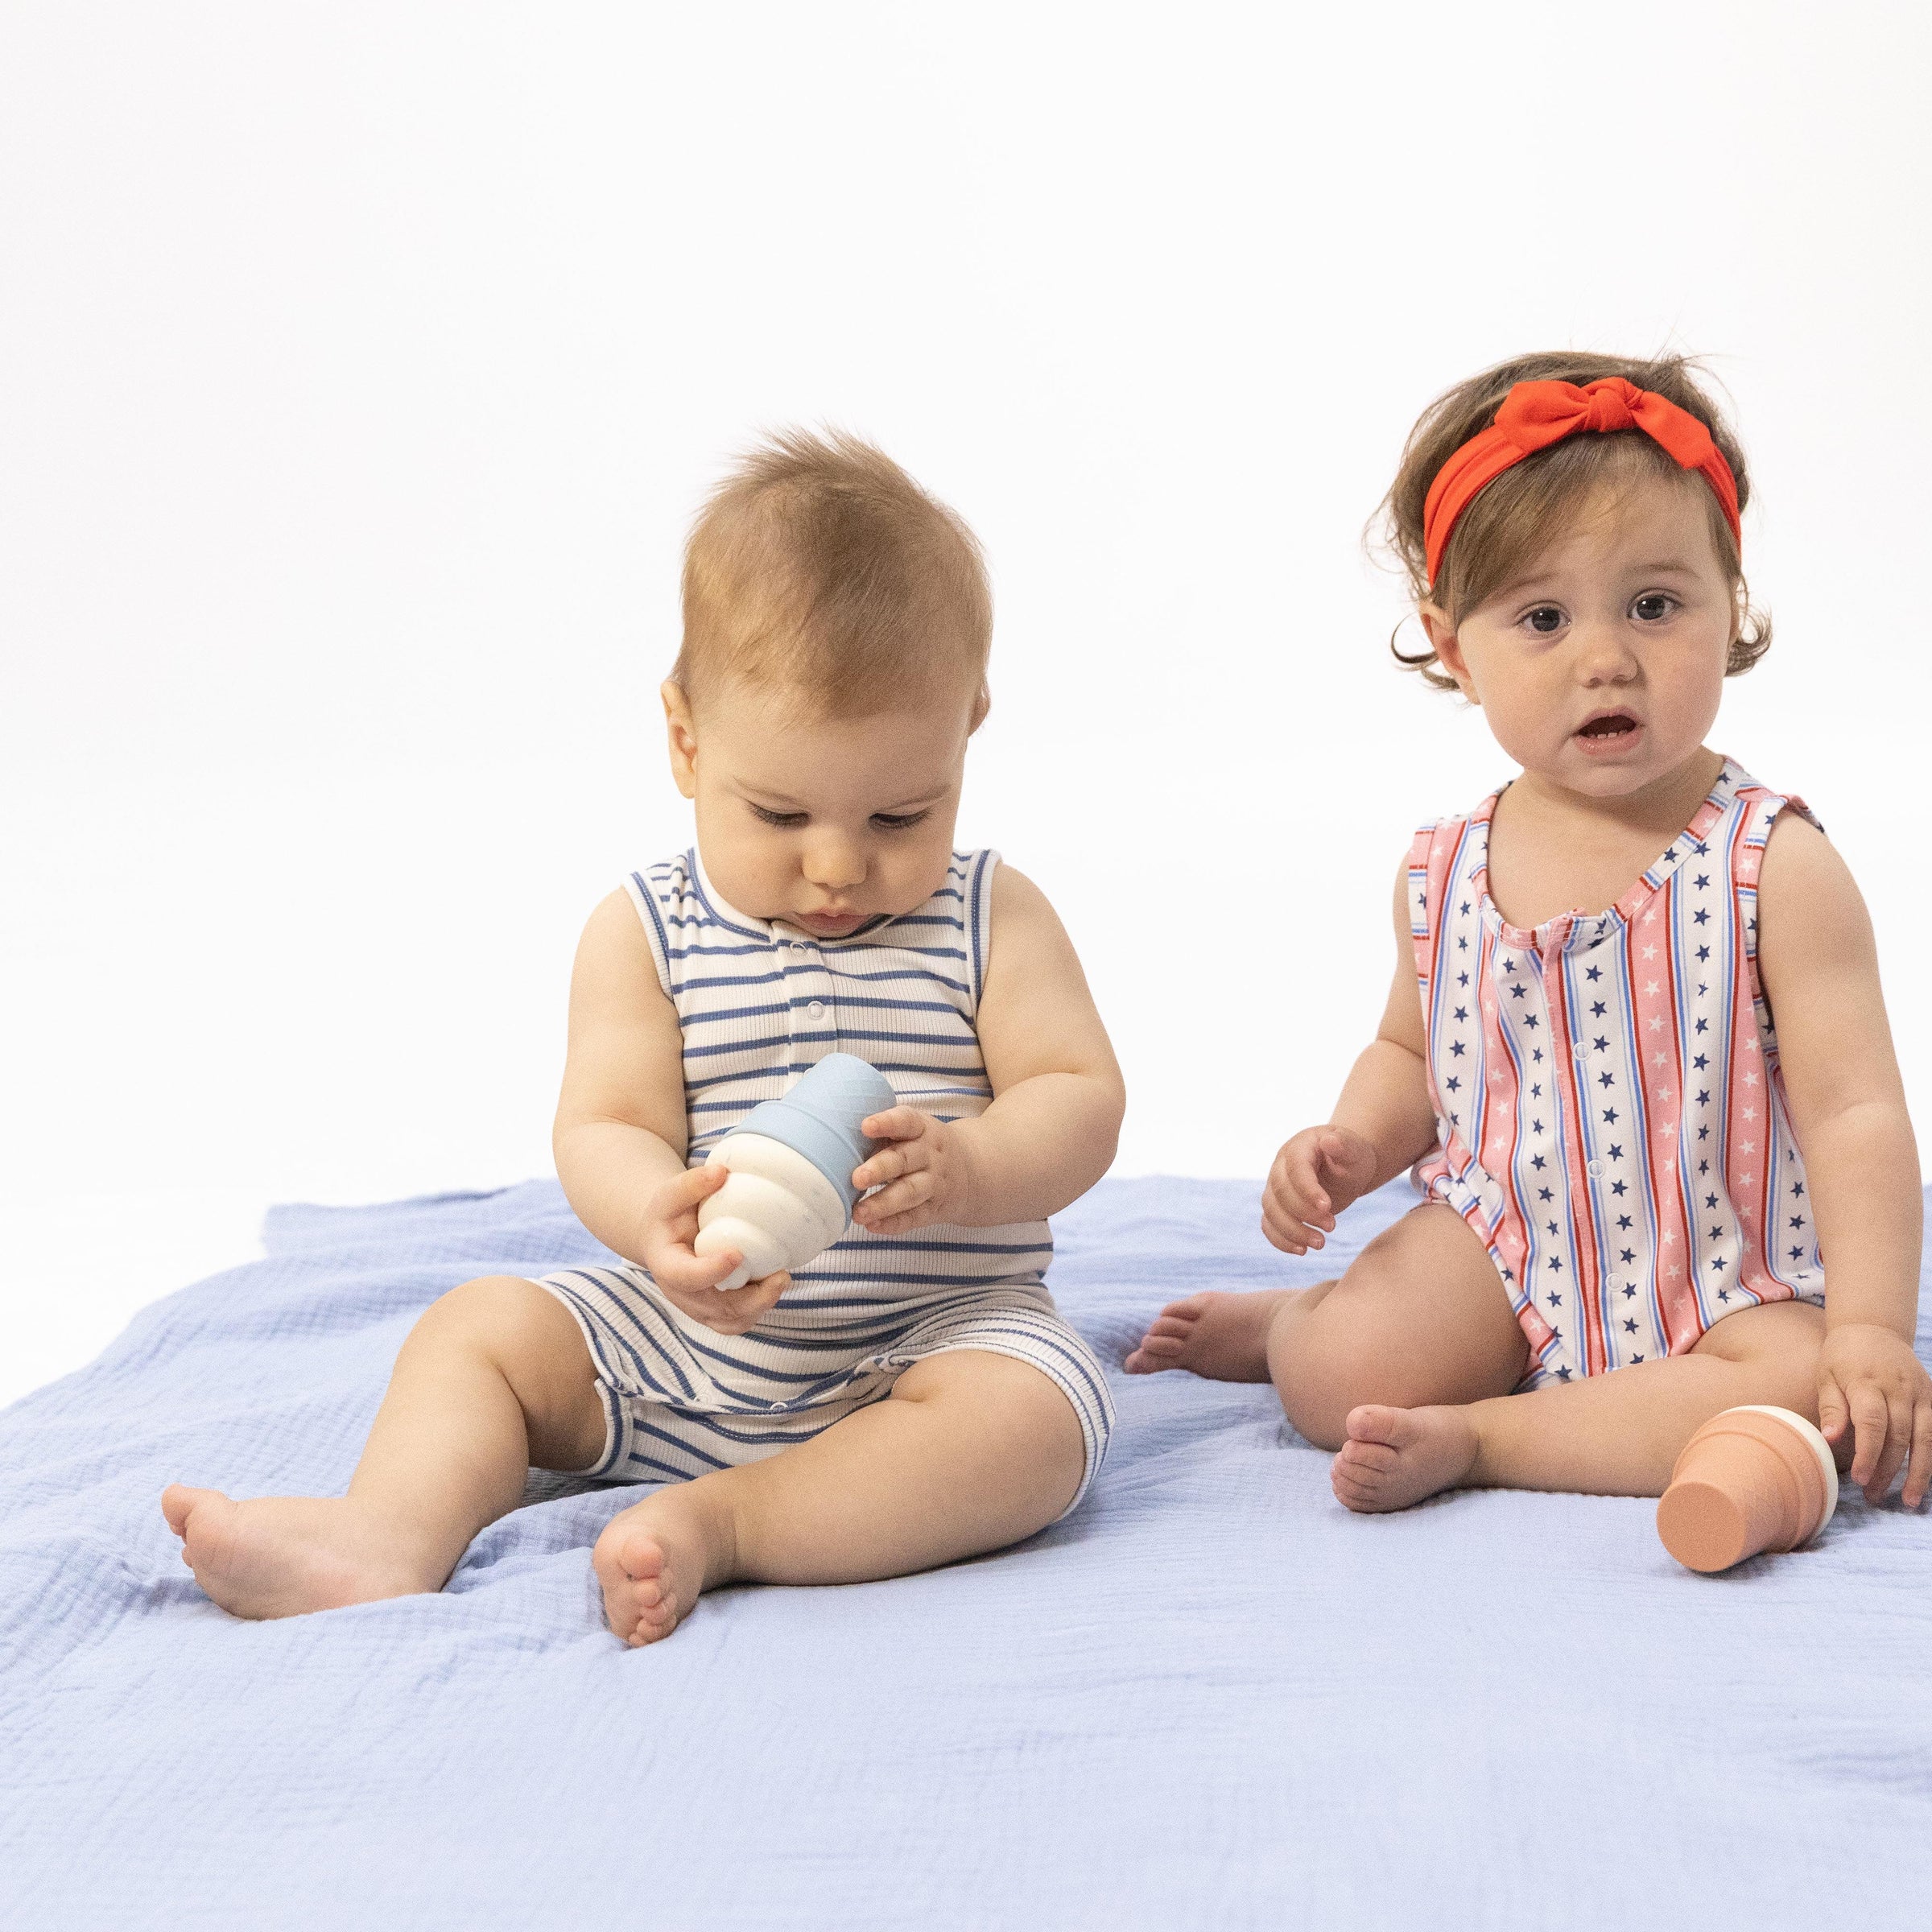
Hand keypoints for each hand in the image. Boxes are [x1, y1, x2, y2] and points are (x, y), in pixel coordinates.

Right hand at [638, 1165, 791, 1335]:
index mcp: (665, 1264)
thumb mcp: (670, 1195)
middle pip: (716, 1308)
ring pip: (731, 1320)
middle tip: (781, 1275)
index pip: (686, 1276)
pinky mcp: (713, 1313)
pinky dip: (758, 1310)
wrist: (664, 1238)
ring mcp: (697, 1307)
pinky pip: (736, 1322)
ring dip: (761, 1306)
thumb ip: (692, 1184)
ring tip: (782, 1279)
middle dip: (752, 1298)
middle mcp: (680, 1293)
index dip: (711, 1271)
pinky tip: (774, 1286)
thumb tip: (722, 1172)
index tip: (737, 1254)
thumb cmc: (668, 1216)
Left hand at [850, 1107, 976, 1235]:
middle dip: (880, 1168)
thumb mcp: (913, 1130)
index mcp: (922, 1129)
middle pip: (905, 1159)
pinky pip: (913, 1217)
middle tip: (857, 1178)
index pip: (906, 1121)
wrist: (973, 1171)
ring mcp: (933, 1183)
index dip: (887, 1122)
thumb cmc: (923, 1146)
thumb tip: (828, 1133)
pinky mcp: (933, 1208)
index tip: (865, 1126)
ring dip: (883, 1203)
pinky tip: (871, 1226)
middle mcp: (929, 1155)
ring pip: (909, 1192)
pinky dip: (892, 1223)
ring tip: (858, 1212)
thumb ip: (882, 1131)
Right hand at [1262, 1125, 1379, 1255]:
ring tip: (1320, 1244)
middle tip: (1332, 1226)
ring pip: (1271, 1211)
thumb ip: (1344, 1145)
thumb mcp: (1354, 1149)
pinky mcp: (1277, 1207)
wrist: (1345, 1168)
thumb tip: (1329, 1141)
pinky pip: (1269, 1225)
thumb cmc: (1351, 1156)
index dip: (1307, 1189)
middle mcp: (1280, 1166)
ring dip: (1292, 1231)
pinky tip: (1302, 1250)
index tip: (1327, 1207)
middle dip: (1303, 1213)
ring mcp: (1275, 1187)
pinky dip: (1281, 1240)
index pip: (1295, 1168)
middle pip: (1279, 1191)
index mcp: (1299, 1147)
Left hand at [1818, 1323, 1931, 1506]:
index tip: (1860, 1479)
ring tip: (1907, 1500)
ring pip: (1925, 1440)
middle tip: (1873, 1496)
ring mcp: (1920, 1394)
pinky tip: (1924, 1478)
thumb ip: (1830, 1407)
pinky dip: (1931, 1457)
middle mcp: (1898, 1389)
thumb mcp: (1826, 1375)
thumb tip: (1829, 1439)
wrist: (1873, 1327)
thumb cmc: (1842, 1356)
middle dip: (1888, 1471)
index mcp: (1866, 1383)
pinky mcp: (1931, 1397)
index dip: (1868, 1454)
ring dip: (1919, 1473)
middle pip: (1898, 1437)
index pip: (1872, 1424)